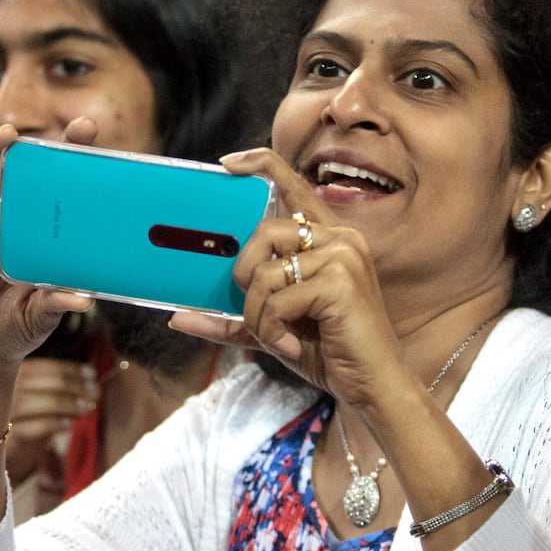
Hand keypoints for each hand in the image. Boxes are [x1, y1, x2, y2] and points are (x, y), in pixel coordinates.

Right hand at [0, 122, 95, 373]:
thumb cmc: (18, 325)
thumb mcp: (40, 316)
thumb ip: (55, 304)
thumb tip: (81, 300)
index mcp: (54, 234)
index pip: (72, 193)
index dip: (83, 164)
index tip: (98, 138)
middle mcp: (27, 217)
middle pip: (38, 173)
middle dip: (50, 148)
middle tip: (73, 127)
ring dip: (2, 150)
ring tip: (7, 135)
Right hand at [3, 357, 98, 485]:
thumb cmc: (20, 423)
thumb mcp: (34, 400)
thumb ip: (54, 389)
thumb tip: (91, 383)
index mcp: (6, 376)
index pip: (40, 366)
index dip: (68, 369)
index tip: (92, 374)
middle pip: (39, 381)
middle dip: (72, 384)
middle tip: (96, 391)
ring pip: (35, 402)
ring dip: (66, 403)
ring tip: (86, 407)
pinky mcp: (0, 439)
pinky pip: (30, 428)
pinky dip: (52, 424)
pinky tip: (68, 425)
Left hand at [169, 148, 406, 411]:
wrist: (372, 385)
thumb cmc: (327, 352)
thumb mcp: (271, 329)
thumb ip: (231, 319)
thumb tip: (178, 316)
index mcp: (327, 239)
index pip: (294, 185)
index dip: (261, 165)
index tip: (227, 164)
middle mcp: (339, 238)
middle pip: (262, 232)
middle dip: (243, 276)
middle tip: (256, 311)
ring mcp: (342, 257)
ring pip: (265, 272)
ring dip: (257, 315)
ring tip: (276, 337)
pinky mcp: (340, 282)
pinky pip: (277, 300)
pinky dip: (271, 329)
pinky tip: (291, 345)